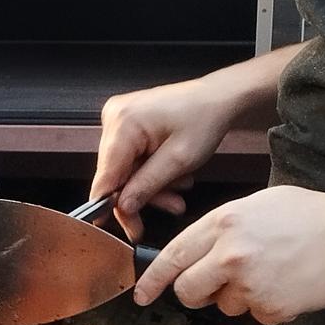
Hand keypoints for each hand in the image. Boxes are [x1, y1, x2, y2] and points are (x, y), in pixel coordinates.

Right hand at [93, 68, 251, 227]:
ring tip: (179, 185)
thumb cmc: (205, 118)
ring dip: (151, 184)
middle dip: (143, 194)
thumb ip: (146, 186)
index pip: (106, 176)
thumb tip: (122, 207)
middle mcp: (115, 117)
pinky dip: (150, 170)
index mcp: (123, 122)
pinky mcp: (127, 123)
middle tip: (170, 206)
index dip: (112, 206)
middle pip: (115, 174)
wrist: (218, 97)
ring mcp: (120, 118)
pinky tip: (171, 172)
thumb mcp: (179, 160)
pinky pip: (131, 157)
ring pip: (125, 169)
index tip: (125, 227)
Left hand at [134, 184, 324, 324]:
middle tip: (215, 286)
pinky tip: (290, 286)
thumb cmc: (316, 216)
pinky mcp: (270, 309)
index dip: (154, 278)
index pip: (174, 256)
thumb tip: (200, 249)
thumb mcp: (263, 203)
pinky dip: (268, 307)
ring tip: (273, 272)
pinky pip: (254, 316)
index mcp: (225, 222)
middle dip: (195, 292)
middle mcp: (231, 254)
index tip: (142, 293)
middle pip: (188, 289)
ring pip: (222, 305)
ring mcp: (249, 285)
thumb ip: (225, 226)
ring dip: (239, 297)